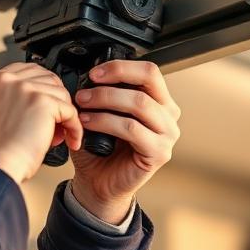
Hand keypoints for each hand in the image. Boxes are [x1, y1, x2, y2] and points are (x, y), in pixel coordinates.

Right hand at [0, 62, 82, 184]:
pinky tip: (71, 139)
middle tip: (53, 121)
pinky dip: (74, 127)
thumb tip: (15, 106)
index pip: (19, 74)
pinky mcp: (41, 101)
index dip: (34, 91)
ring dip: (63, 114)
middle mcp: (2, 80)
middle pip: (42, 76)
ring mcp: (22, 88)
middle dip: (52, 98)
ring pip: (58, 92)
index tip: (39, 108)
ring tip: (60, 134)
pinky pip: (70, 110)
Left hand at [71, 60, 180, 223]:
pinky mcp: (160, 152)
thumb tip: (88, 76)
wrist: (98, 182)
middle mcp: (168, 114)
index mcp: (158, 100)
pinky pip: (132, 129)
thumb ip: (102, 93)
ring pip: (139, 104)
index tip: (94, 73)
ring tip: (81, 106)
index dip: (120, 67)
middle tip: (84, 92)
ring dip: (104, 101)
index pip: (148, 71)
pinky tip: (88, 123)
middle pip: (147, 81)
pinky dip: (106, 122)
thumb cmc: (99, 148)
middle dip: (111, 82)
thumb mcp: (101, 112)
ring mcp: (167, 134)